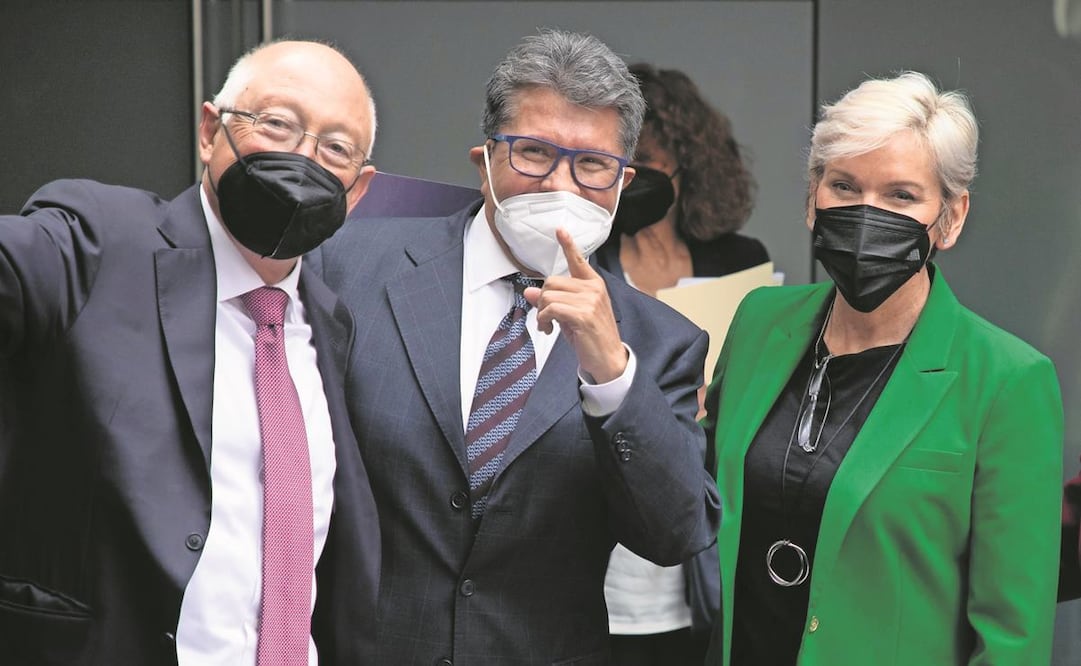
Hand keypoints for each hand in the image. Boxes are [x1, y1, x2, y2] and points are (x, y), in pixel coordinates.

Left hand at [523, 228, 627, 382]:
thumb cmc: (590, 336)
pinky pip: (550, 309)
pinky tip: (549, 329)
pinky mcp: (583, 314)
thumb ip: (552, 300)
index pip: (578, 260)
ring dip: (541, 313)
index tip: (559, 230)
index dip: (568, 244)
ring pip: (548, 295)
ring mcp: (590, 300)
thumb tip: (529, 291)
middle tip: (545, 317)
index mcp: (593, 284)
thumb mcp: (569, 315)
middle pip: (551, 281)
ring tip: (547, 326)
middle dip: (542, 300)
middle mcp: (593, 288)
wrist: (608, 359)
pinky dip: (543, 320)